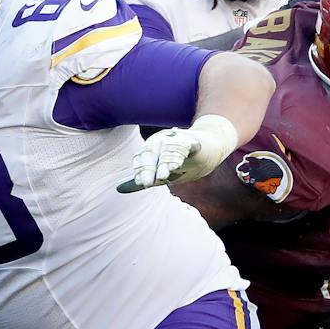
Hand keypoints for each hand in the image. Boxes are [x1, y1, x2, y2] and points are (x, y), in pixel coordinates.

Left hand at [119, 113, 237, 192]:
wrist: (211, 147)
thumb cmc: (183, 161)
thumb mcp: (163, 172)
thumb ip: (144, 179)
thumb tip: (118, 189)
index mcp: (152, 148)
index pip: (142, 158)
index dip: (140, 170)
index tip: (139, 183)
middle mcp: (161, 140)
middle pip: (151, 152)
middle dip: (148, 168)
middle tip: (145, 183)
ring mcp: (177, 138)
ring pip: (167, 150)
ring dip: (164, 163)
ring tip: (163, 176)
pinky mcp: (193, 140)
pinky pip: (184, 145)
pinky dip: (179, 154)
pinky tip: (177, 165)